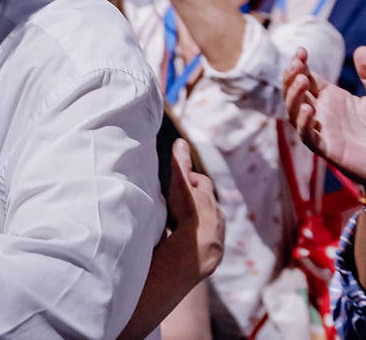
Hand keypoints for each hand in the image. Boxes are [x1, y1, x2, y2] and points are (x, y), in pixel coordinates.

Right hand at [166, 139, 223, 280]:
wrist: (196, 251)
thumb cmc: (188, 215)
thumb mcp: (180, 185)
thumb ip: (180, 164)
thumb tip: (181, 142)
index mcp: (208, 199)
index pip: (202, 182)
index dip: (191, 179)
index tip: (179, 180)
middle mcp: (216, 215)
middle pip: (206, 202)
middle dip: (194, 200)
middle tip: (176, 201)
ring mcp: (216, 234)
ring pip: (206, 222)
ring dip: (195, 220)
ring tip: (178, 222)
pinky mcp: (212, 251)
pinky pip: (203, 240)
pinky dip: (194, 237)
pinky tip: (182, 241)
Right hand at [284, 46, 365, 185]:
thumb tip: (360, 50)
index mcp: (329, 97)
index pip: (305, 77)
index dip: (299, 64)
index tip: (301, 51)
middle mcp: (319, 112)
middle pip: (294, 93)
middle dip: (291, 78)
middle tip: (297, 64)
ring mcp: (320, 129)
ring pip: (294, 113)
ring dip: (294, 97)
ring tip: (302, 81)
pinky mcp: (326, 148)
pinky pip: (307, 136)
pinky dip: (304, 124)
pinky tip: (308, 110)